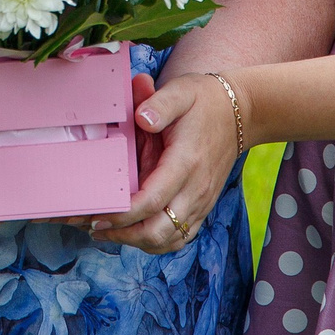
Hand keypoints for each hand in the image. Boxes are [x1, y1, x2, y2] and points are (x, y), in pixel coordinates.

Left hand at [93, 73, 240, 253]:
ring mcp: (200, 202)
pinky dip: (154, 242)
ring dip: (135, 241)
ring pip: (167, 240)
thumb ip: (159, 104)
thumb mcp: (181, 92)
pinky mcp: (202, 208)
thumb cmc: (204, 101)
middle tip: (93, 224)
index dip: (124, 213)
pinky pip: (179, 238)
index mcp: (186, 162)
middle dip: (123, 234)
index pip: (153, 200)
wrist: (241, 113)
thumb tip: (141, 118)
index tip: (98, 214)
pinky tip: (131, 234)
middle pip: (158, 230)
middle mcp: (195, 189)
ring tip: (105, 231)